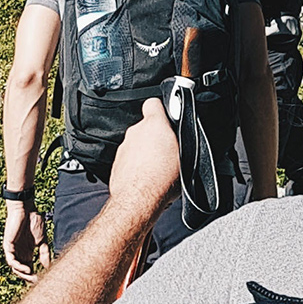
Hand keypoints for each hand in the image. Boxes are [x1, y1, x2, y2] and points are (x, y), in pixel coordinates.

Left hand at [2, 201, 47, 281]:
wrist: (25, 209)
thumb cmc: (34, 222)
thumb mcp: (42, 240)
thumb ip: (44, 253)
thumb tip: (48, 267)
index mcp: (27, 252)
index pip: (29, 268)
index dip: (34, 275)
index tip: (43, 280)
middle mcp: (19, 253)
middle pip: (21, 270)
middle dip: (28, 277)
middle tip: (37, 282)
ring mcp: (13, 250)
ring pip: (15, 268)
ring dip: (22, 274)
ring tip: (32, 276)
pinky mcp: (8, 246)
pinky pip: (11, 260)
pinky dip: (18, 266)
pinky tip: (27, 269)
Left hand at [108, 99, 181, 220]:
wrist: (138, 200)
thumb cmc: (161, 178)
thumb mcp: (185, 155)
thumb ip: (180, 138)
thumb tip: (183, 135)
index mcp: (153, 124)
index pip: (153, 103)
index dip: (160, 109)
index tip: (167, 117)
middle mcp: (135, 133)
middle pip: (145, 127)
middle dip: (154, 136)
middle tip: (167, 150)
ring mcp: (124, 148)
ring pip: (136, 145)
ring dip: (144, 152)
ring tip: (157, 167)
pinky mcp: (117, 164)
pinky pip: (128, 160)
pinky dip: (136, 166)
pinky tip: (147, 177)